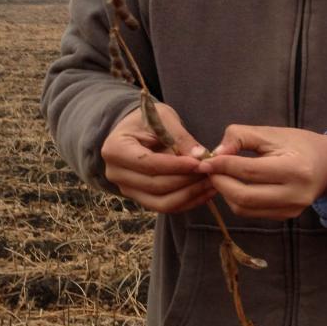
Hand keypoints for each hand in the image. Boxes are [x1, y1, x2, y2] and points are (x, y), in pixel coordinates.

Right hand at [101, 103, 215, 213]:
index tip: (200, 163)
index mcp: (115, 149)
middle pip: (155, 186)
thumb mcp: (164, 118)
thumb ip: (180, 137)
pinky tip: (205, 192)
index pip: (149, 164)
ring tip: (211, 183)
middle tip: (211, 172)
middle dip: (186, 181)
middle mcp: (115, 173)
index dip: (176, 166)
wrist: (137, 130)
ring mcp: (126, 189)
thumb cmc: (149, 120)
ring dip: (189, 194)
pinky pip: (165, 207)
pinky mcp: (140, 199)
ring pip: (161, 202)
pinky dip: (187, 202)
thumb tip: (200, 156)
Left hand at [196, 126, 326, 220]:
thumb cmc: (298, 144)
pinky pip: (252, 213)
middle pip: (244, 196)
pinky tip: (233, 185)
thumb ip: (241, 137)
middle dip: (220, 183)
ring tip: (220, 176)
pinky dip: (237, 201)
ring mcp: (291, 210)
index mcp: (295, 169)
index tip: (205, 160)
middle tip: (209, 170)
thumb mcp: (271, 133)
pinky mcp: (286, 216)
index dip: (223, 166)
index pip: (249, 171)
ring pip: (244, 209)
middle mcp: (295, 194)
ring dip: (226, 194)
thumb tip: (215, 154)